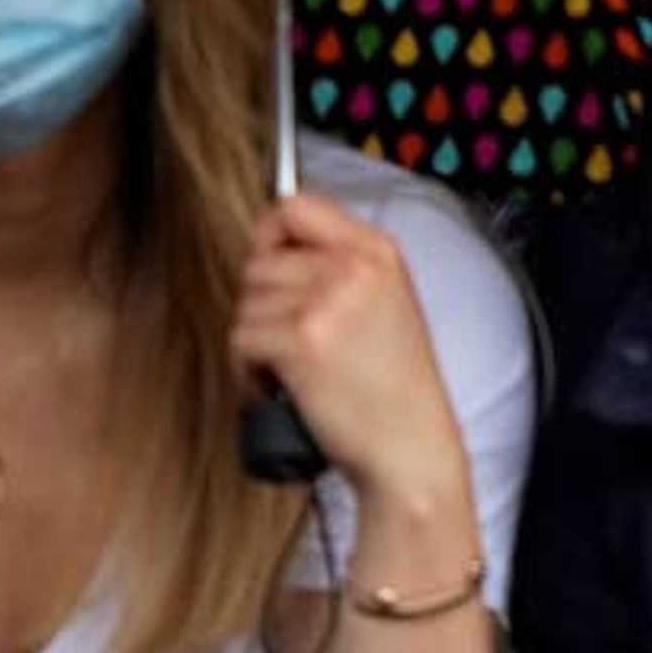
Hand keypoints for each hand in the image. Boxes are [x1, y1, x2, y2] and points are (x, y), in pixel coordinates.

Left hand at [229, 193, 474, 518]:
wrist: (410, 445)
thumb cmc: (395, 387)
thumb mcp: (388, 302)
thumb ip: (342, 267)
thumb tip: (272, 250)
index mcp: (379, 250)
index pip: (296, 206)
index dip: (271, 238)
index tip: (272, 269)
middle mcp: (354, 266)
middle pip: (260, 261)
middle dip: (262, 303)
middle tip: (289, 340)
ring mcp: (327, 301)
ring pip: (246, 303)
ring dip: (255, 340)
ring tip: (289, 368)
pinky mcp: (300, 340)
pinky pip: (241, 340)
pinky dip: (249, 371)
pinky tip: (281, 387)